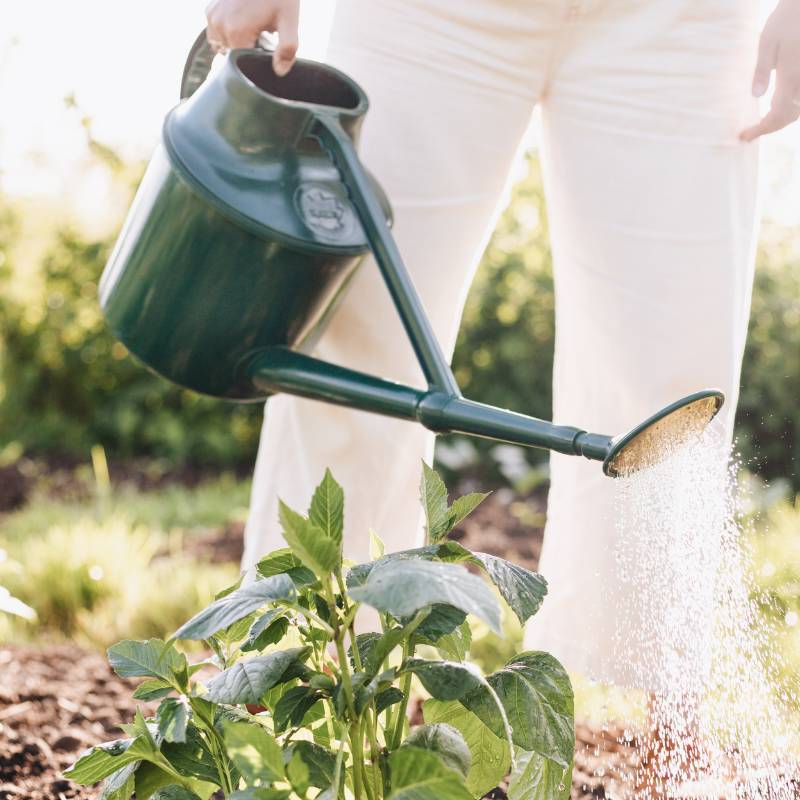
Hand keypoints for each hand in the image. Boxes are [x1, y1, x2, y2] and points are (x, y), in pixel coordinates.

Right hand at [206, 0, 299, 76]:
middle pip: (233, 54)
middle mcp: (219, 25)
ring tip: (252, 25)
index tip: (267, 43)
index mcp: (235, 32)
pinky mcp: (210, 10)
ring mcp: (212, 16)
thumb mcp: (289, 21)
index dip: (256, 58)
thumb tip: (279, 71)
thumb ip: (287, 49)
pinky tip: (243, 20)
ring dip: (237, 41)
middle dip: (248, 48)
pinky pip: (218, 33)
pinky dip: (229, 32)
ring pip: (224, 45)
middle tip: (262, 32)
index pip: (242, 63)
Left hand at [740, 0, 799, 140]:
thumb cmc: (787, 19)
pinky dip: (789, 110)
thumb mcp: (768, 41)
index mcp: (791, 76)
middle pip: (789, 117)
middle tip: (749, 133)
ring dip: (780, 121)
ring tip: (761, 124)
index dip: (761, 130)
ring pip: (798, 111)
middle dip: (769, 128)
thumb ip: (762, 70)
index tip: (743, 137)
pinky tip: (776, 108)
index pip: (776, 115)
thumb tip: (756, 96)